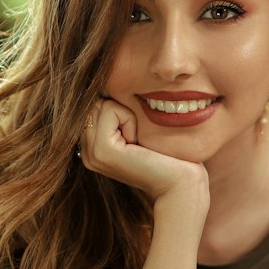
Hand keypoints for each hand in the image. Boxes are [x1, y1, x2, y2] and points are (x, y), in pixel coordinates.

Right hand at [79, 99, 207, 207]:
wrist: (180, 184)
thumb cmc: (168, 155)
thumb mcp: (138, 131)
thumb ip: (118, 115)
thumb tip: (108, 84)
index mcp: (93, 148)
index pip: (94, 104)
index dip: (118, 109)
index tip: (136, 135)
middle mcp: (87, 152)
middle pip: (94, 102)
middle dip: (120, 109)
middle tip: (137, 137)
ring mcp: (91, 154)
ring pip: (101, 104)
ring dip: (125, 114)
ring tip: (137, 140)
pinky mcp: (102, 151)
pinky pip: (110, 110)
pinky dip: (129, 118)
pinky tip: (138, 142)